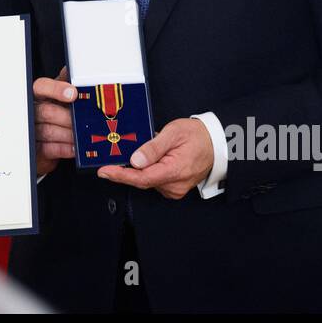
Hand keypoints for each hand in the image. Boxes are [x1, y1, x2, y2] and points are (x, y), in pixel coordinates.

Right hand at [34, 65, 75, 176]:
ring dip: (68, 134)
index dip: (56, 89)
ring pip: (48, 131)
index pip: (41, 87)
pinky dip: (64, 148)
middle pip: (46, 111)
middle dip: (67, 117)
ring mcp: (33, 130)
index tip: (72, 93)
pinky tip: (75, 146)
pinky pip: (49, 149)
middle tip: (83, 120)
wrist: (51, 142)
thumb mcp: (62, 98)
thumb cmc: (57, 115)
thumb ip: (67, 84)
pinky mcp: (36, 149)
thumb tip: (72, 69)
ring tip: (83, 135)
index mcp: (40, 95)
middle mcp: (33, 111)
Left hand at [97, 118, 213, 199]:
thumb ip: (153, 147)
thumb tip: (135, 160)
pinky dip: (148, 171)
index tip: (104, 171)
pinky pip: (154, 181)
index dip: (120, 175)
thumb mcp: (173, 133)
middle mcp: (174, 185)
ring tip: (148, 151)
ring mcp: (174, 189)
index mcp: (174, 171)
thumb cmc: (197, 136)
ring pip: (147, 180)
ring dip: (140, 168)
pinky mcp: (174, 189)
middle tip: (115, 156)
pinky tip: (152, 160)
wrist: (216, 144)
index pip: (141, 178)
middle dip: (127, 169)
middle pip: (142, 180)